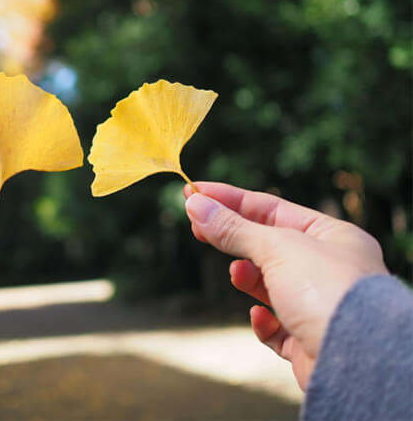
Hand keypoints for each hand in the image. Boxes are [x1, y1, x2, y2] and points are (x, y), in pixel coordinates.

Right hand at [184, 182, 387, 389]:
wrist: (357, 359)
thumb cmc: (329, 292)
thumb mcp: (276, 247)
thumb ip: (233, 228)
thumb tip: (196, 206)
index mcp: (332, 236)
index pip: (270, 208)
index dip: (229, 199)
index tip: (193, 192)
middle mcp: (329, 268)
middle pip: (268, 244)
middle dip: (233, 237)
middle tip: (196, 227)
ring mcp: (318, 305)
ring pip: (269, 285)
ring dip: (247, 278)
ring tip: (237, 274)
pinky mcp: (309, 340)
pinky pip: (277, 327)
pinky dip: (262, 320)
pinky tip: (259, 316)